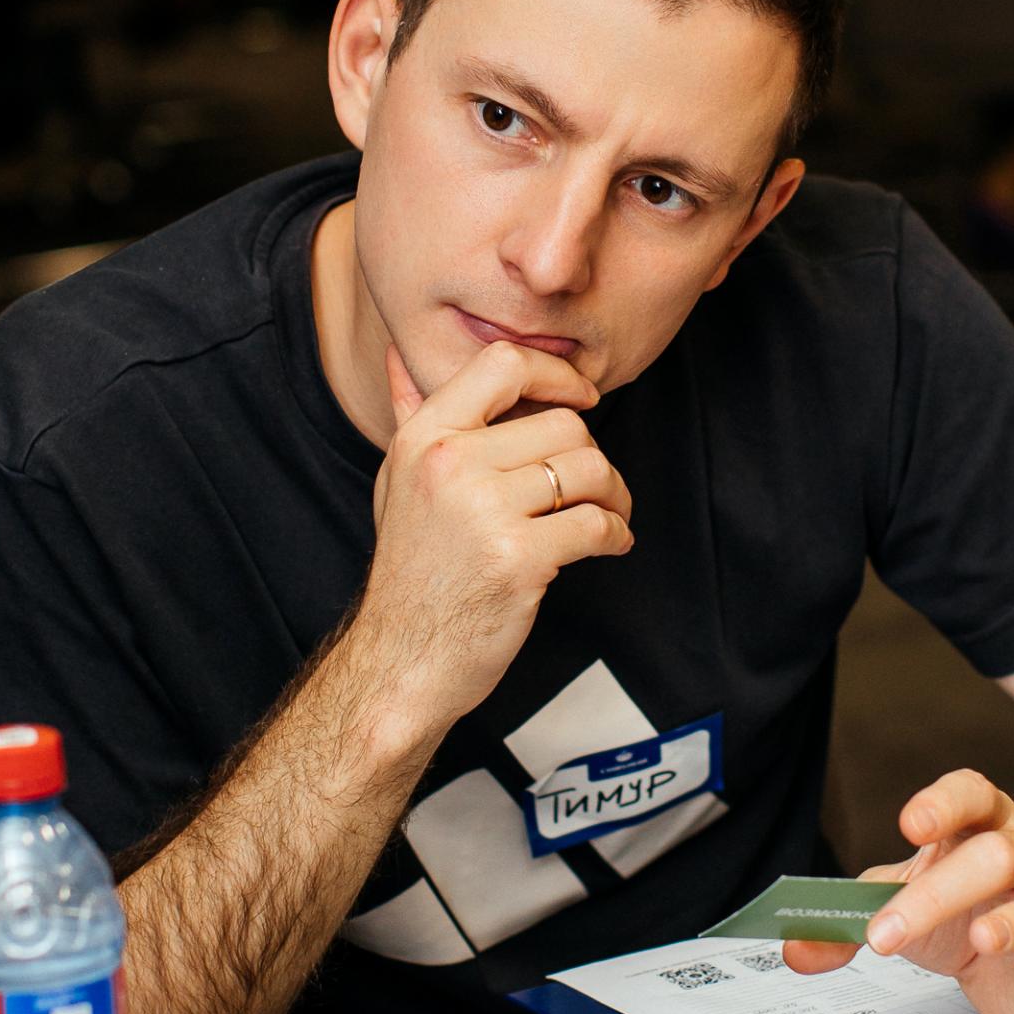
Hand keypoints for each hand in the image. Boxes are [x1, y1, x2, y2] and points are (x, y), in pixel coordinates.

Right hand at [357, 339, 633, 739]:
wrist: (402, 659)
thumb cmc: (411, 569)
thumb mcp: (396, 481)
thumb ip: (408, 416)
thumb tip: (398, 355)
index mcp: (424, 437)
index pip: (503, 363)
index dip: (556, 373)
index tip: (581, 398)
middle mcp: (450, 464)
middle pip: (565, 424)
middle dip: (593, 455)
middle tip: (594, 486)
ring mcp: (484, 512)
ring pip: (589, 468)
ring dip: (615, 494)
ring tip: (608, 514)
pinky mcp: (519, 559)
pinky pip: (597, 523)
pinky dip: (616, 533)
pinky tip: (610, 544)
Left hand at [782, 771, 1013, 1013]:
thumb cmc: (960, 905)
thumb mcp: (900, 900)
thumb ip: (849, 920)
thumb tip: (795, 949)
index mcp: (979, 827)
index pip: (971, 794)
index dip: (944, 803)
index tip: (911, 824)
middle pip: (995, 856)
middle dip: (941, 890)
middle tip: (887, 932)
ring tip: (983, 942)